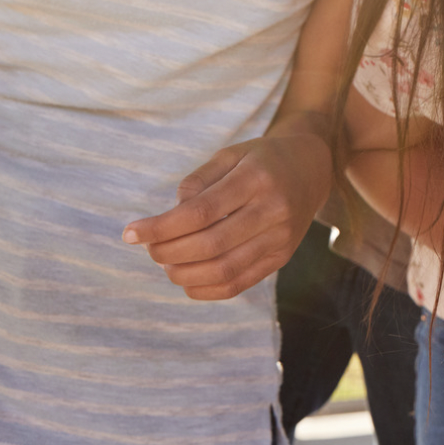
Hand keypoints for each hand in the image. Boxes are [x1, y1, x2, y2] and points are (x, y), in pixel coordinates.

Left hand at [121, 131, 331, 299]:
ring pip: (223, 269)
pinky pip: (238, 283)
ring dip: (183, 274)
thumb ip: (198, 181)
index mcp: (256, 178)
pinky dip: (205, 290)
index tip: (130, 233)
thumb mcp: (231, 154)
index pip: (201, 212)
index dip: (161, 227)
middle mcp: (273, 210)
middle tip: (149, 248)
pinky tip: (187, 279)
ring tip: (166, 263)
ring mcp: (281, 238)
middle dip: (168, 252)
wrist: (313, 168)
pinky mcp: (281, 258)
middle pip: (210, 244)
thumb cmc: (263, 159)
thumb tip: (170, 216)